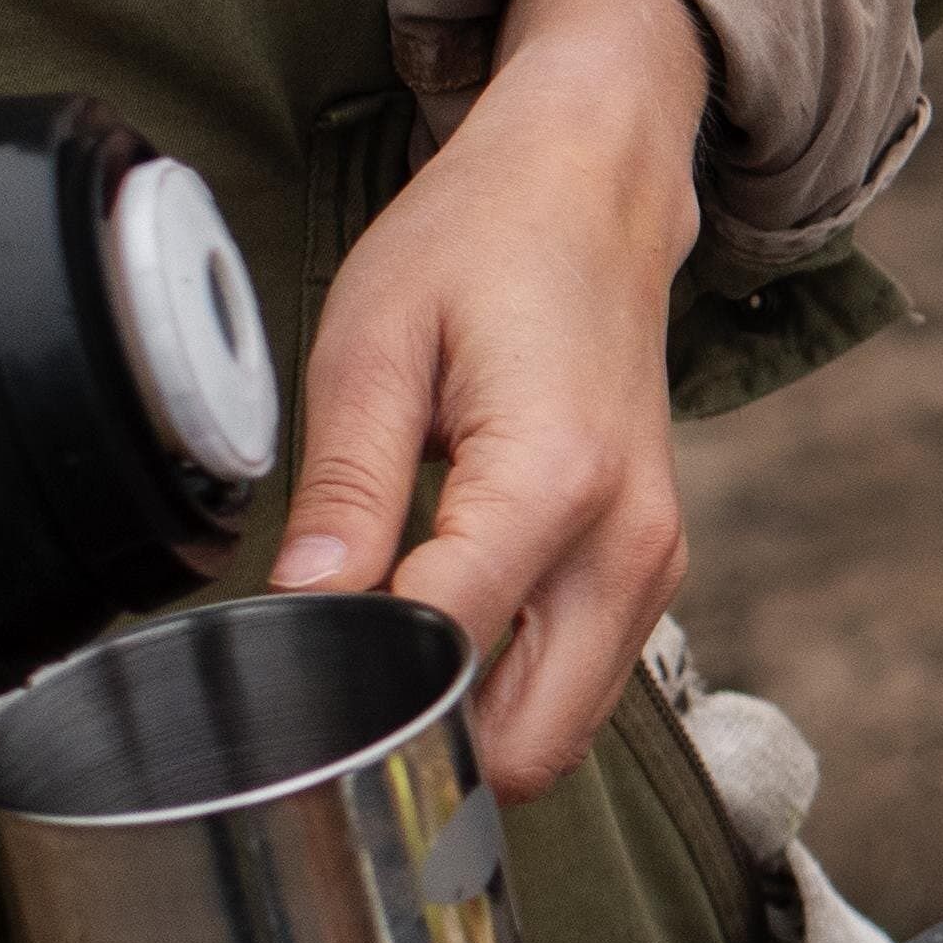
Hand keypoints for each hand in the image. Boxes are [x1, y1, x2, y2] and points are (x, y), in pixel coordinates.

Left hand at [273, 0, 707, 796]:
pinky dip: (512, 695)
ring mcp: (654, 566)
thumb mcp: (373, 344)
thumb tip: (299, 610)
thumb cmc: (483, 245)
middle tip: (328, 706)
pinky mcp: (652, 573)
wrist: (595, 192)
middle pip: (528, 744)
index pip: (445, 653)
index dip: (352, 687)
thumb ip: (343, 492)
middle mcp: (628, 542)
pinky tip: (442, 640)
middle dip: (424, 750)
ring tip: (379, 671)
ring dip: (470, 730)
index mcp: (553, 479)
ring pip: (562, 734)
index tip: (288, 677)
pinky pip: (583, 687)